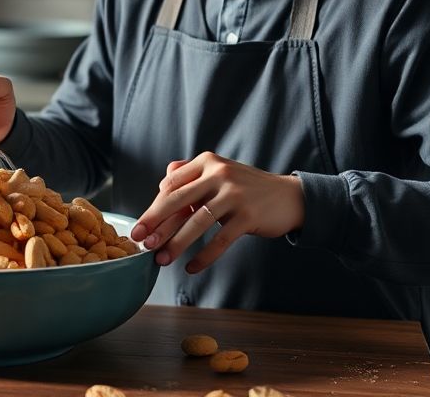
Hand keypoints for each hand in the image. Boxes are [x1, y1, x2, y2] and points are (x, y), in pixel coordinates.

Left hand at [130, 152, 305, 272]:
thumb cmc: (247, 188)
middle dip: (155, 223)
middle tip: (139, 241)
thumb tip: (162, 186)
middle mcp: (219, 174)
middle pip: (178, 201)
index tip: (140, 226)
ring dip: (176, 244)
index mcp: (207, 162)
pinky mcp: (248, 216)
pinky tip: (191, 267)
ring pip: (197, 222)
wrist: (289, 197)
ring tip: (161, 259)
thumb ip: (191, 175)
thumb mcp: (219, 173)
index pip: (171, 185)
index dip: (154, 208)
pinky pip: (219, 240)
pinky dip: (203, 256)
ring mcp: (234, 195)